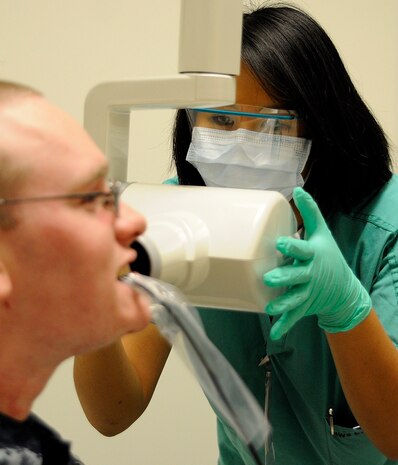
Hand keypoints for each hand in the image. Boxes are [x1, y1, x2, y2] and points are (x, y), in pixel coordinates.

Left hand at [263, 187, 371, 339]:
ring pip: (295, 299)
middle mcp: (310, 275)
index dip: (292, 246)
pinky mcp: (304, 306)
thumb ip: (310, 213)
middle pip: (297, 276)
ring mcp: (308, 293)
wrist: (343, 289)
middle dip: (285, 278)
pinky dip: (286, 325)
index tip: (279, 242)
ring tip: (270, 308)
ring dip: (284, 304)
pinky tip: (275, 333)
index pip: (303, 250)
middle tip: (269, 278)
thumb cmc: (328, 257)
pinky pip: (295, 317)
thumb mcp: (322, 234)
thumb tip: (297, 188)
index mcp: (313, 256)